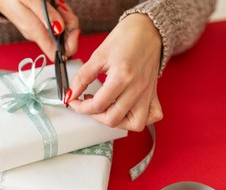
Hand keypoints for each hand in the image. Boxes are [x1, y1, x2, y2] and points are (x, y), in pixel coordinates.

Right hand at [0, 0, 79, 60]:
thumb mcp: (30, 0)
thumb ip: (46, 15)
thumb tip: (60, 29)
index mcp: (36, 33)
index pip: (58, 53)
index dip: (71, 45)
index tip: (74, 29)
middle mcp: (38, 35)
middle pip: (64, 39)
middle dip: (70, 24)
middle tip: (62, 7)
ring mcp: (38, 29)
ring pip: (62, 29)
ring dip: (65, 15)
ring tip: (57, 3)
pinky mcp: (39, 23)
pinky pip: (56, 22)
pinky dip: (59, 12)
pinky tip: (54, 3)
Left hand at [67, 14, 162, 131]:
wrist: (148, 29)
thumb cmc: (126, 38)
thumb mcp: (99, 55)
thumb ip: (83, 77)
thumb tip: (71, 94)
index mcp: (122, 77)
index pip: (98, 105)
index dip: (80, 107)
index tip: (74, 101)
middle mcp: (137, 89)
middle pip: (113, 119)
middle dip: (94, 115)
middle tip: (88, 103)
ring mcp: (147, 93)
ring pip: (135, 124)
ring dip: (118, 121)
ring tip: (108, 109)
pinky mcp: (154, 94)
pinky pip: (153, 116)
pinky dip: (141, 118)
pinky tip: (128, 110)